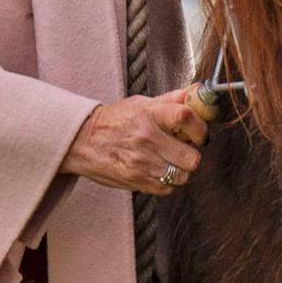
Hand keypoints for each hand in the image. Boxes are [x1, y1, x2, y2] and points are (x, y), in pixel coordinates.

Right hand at [62, 89, 206, 195]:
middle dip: (193, 154)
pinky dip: (168, 182)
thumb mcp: (140, 103)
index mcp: (149, 114)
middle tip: (186, 149)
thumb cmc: (114, 120)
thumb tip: (196, 93)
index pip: (186, 117)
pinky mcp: (136, 182)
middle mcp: (146, 139)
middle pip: (192, 157)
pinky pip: (167, 189)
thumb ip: (170, 100)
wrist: (82, 142)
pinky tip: (159, 170)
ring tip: (172, 161)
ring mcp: (141, 163)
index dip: (200, 128)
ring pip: (182, 176)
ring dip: (181, 170)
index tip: (199, 133)